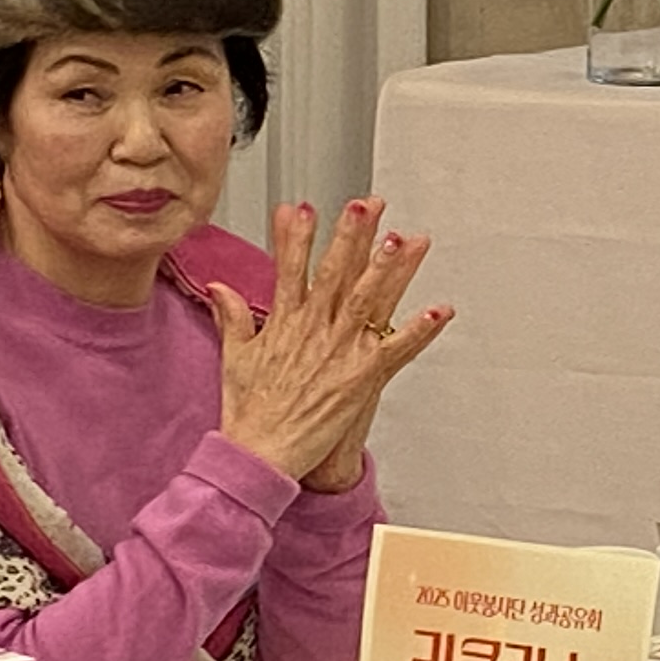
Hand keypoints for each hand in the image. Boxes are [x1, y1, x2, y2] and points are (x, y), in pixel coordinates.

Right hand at [208, 198, 455, 487]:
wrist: (259, 456)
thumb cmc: (248, 414)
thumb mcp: (235, 357)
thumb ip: (232, 316)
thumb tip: (220, 286)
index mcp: (283, 323)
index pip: (291, 268)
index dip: (297, 236)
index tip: (302, 207)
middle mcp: (312, 330)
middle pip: (335, 273)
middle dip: (351, 235)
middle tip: (367, 204)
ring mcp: (338, 352)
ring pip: (369, 300)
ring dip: (389, 269)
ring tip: (407, 239)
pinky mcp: (360, 378)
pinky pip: (396, 349)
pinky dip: (419, 331)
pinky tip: (440, 311)